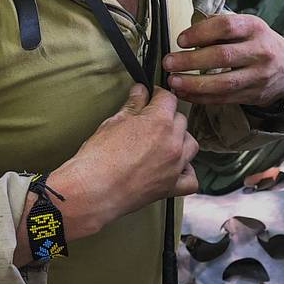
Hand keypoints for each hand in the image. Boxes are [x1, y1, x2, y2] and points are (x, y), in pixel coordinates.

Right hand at [52, 84, 198, 234]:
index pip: (168, 99)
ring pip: (190, 145)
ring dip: (180, 140)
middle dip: (167, 117)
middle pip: (181, 121)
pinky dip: (186, 172)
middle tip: (150, 122)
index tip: (151, 98)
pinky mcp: (171, 187)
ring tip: (163, 143)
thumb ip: (132, 105)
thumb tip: (140, 92)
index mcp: (159, 121)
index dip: (157, 96)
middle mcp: (172, 142)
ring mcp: (174, 166)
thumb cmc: (98, 158)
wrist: (93, 190)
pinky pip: (191, 179)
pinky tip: (175, 168)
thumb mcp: (113, 123)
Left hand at [162, 13, 283, 106]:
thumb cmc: (257, 43)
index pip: (226, 27)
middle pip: (222, 56)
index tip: (181, 40)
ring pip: (223, 83)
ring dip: (193, 84)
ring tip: (173, 81)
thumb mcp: (246, 27)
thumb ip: (220, 28)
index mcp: (255, 28)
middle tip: (169, 62)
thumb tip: (187, 33)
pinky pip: (223, 98)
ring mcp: (258, 76)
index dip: (200, 33)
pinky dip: (200, 97)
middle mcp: (260, 52)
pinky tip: (184, 93)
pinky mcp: (252, 95)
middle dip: (191, 61)